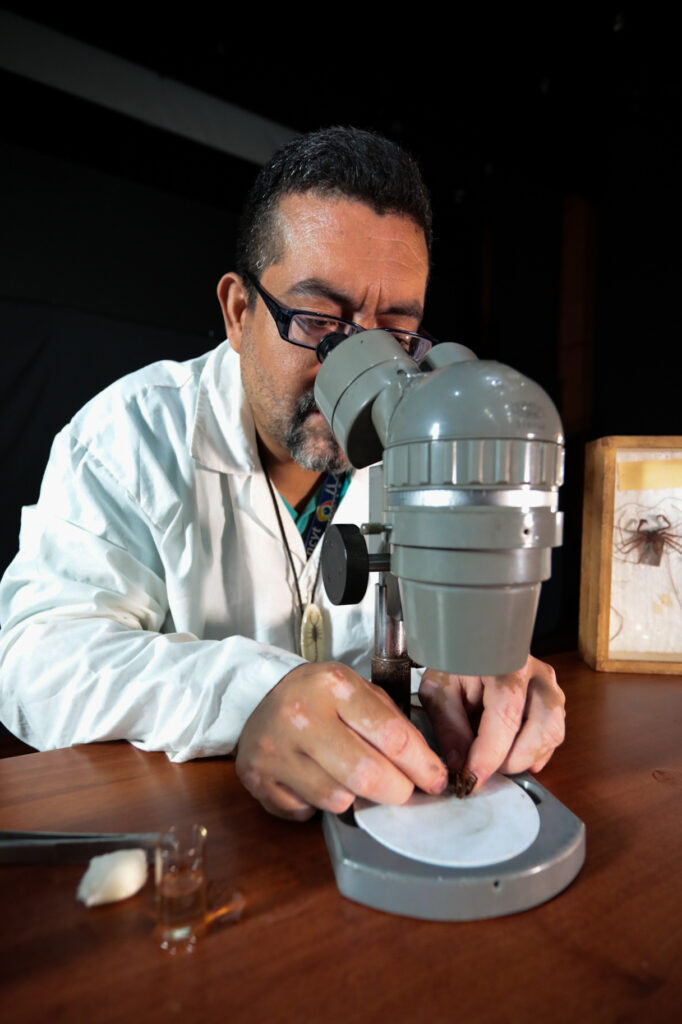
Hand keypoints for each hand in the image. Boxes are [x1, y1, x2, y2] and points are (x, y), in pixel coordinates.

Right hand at [236, 661, 446, 819]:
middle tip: (402, 790)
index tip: (436, 780)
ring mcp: (275, 749)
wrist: (258, 700)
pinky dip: (318, 804)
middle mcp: (301, 714)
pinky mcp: (257, 779)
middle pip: (366, 774)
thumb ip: (393, 724)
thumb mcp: (358, 692)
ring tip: (347, 776)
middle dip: (396, 790)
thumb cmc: (319, 698)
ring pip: (337, 799)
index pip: (392, 736)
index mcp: (333, 685)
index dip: (422, 765)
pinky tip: (315, 780)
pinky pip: (306, 811)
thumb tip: (427, 769)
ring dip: (353, 796)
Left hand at [418, 655, 565, 788]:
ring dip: (524, 758)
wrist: (471, 645)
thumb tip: (459, 766)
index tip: (473, 777)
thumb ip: (449, 727)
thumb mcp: (440, 691)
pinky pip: (554, 738)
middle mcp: (536, 672)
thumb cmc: (454, 666)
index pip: (506, 713)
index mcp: (504, 663)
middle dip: (511, 759)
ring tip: (496, 762)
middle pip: (542, 726)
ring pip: (553, 734)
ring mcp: (551, 686)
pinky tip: (510, 754)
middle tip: (484, 770)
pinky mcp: (555, 702)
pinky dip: (533, 754)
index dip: (490, 752)